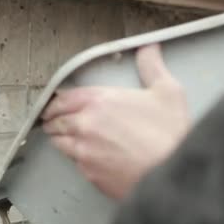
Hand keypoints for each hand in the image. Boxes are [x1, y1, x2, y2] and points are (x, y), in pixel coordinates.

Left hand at [42, 44, 188, 199]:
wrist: (171, 174)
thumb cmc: (170, 135)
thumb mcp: (167, 92)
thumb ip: (152, 67)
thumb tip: (149, 49)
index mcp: (99, 101)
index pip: (63, 99)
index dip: (56, 103)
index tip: (54, 106)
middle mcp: (85, 125)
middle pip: (56, 122)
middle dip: (53, 121)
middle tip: (52, 122)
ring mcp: (84, 151)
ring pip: (60, 144)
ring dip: (60, 139)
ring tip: (63, 138)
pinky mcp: (89, 174)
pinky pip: (74, 164)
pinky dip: (76, 159)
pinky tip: (83, 157)